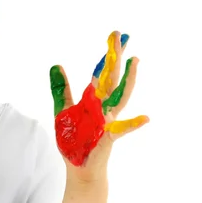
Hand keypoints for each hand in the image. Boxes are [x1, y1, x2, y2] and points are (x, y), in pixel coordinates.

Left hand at [49, 31, 149, 181]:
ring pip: (120, 97)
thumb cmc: (75, 139)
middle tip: (121, 35)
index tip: (114, 36)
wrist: (79, 166)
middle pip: (112, 78)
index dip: (107, 56)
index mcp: (94, 100)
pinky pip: (121, 130)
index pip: (102, 74)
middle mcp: (104, 107)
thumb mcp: (63, 110)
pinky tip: (146, 118)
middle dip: (116, 57)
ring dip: (128, 80)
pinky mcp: (107, 137)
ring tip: (135, 61)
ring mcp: (107, 121)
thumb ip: (62, 89)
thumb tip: (56, 64)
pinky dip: (133, 124)